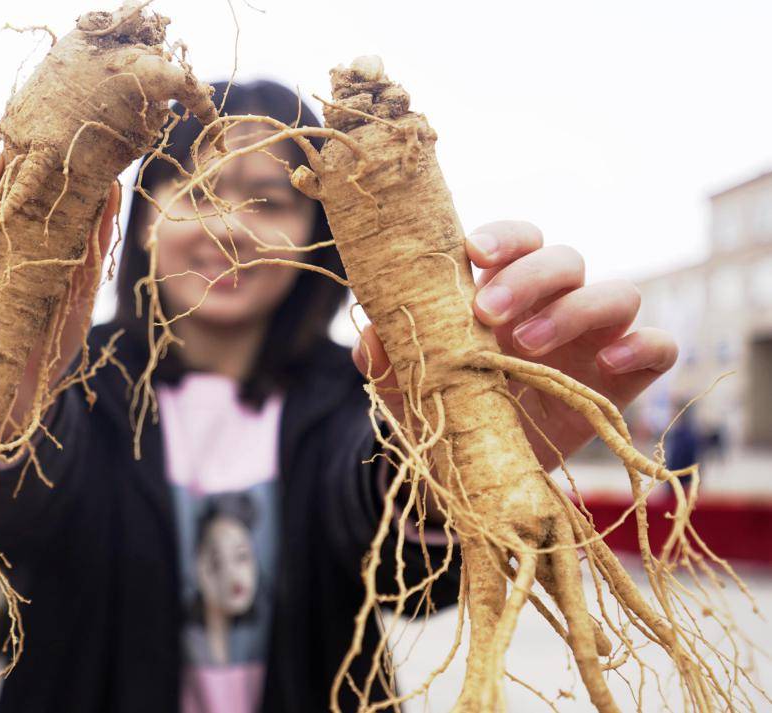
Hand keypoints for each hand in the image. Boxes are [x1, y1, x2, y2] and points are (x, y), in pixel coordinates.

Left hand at [351, 220, 677, 470]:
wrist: (478, 470)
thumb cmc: (448, 408)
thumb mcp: (409, 389)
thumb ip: (388, 359)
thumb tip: (368, 336)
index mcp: (504, 289)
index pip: (517, 240)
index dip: (504, 238)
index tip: (474, 255)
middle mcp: (554, 303)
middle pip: (564, 259)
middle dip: (528, 279)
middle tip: (486, 315)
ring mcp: (594, 338)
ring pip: (616, 293)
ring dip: (575, 311)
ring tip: (529, 347)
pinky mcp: (623, 379)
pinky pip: (658, 347)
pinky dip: (641, 346)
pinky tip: (605, 365)